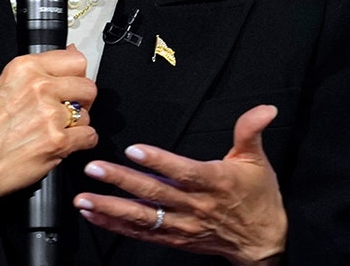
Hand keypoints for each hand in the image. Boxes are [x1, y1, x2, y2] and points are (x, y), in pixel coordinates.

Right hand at [0, 46, 98, 226]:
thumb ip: (39, 72)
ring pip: (88, 114)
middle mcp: (38, 87)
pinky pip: (89, 137)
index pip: (75, 60)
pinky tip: (62, 145)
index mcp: (24, 68)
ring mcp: (49, 114)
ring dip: (78, 125)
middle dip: (83, 101)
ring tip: (55, 132)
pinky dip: (81, 143)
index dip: (76, 76)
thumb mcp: (4, 87)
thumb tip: (71, 52)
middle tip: (68, 112)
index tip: (71, 86)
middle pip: (88, 86)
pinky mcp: (57, 141)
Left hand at [73, 104, 286, 264]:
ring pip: (142, 217)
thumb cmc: (258, 197)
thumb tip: (265, 109)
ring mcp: (183, 225)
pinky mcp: (174, 239)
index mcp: (214, 182)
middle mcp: (195, 206)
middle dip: (121, 181)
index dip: (159, 161)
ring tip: (84, 198)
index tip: (134, 150)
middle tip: (94, 168)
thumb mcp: (256, 161)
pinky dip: (116, 226)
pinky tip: (95, 215)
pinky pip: (142, 233)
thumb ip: (251, 132)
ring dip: (111, 208)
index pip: (183, 171)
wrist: (263, 241)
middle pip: (154, 193)